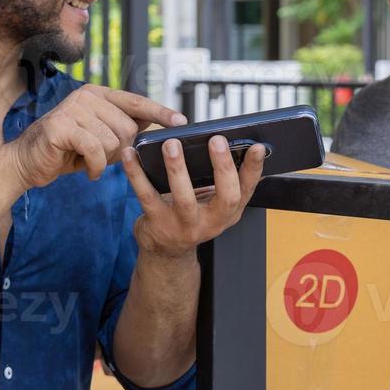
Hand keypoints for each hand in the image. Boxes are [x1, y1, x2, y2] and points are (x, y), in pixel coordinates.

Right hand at [9, 86, 186, 188]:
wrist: (27, 162)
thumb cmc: (68, 151)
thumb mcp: (100, 136)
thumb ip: (123, 127)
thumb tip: (156, 124)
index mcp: (98, 95)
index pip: (137, 102)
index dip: (160, 112)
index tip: (182, 121)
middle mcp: (87, 96)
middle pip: (128, 128)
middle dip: (120, 151)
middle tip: (101, 157)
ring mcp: (73, 109)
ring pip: (113, 142)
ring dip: (105, 160)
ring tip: (89, 161)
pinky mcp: (61, 126)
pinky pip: (96, 151)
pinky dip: (95, 167)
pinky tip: (87, 171)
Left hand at [124, 134, 264, 258]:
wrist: (166, 250)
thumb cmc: (191, 215)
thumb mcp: (213, 203)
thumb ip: (221, 179)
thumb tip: (227, 143)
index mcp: (229, 213)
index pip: (248, 190)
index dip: (254, 169)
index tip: (258, 147)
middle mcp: (212, 222)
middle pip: (226, 197)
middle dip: (222, 167)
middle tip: (216, 140)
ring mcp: (184, 226)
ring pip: (183, 198)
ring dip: (177, 169)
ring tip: (171, 144)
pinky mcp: (158, 224)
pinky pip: (146, 195)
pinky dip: (137, 173)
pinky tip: (131, 154)